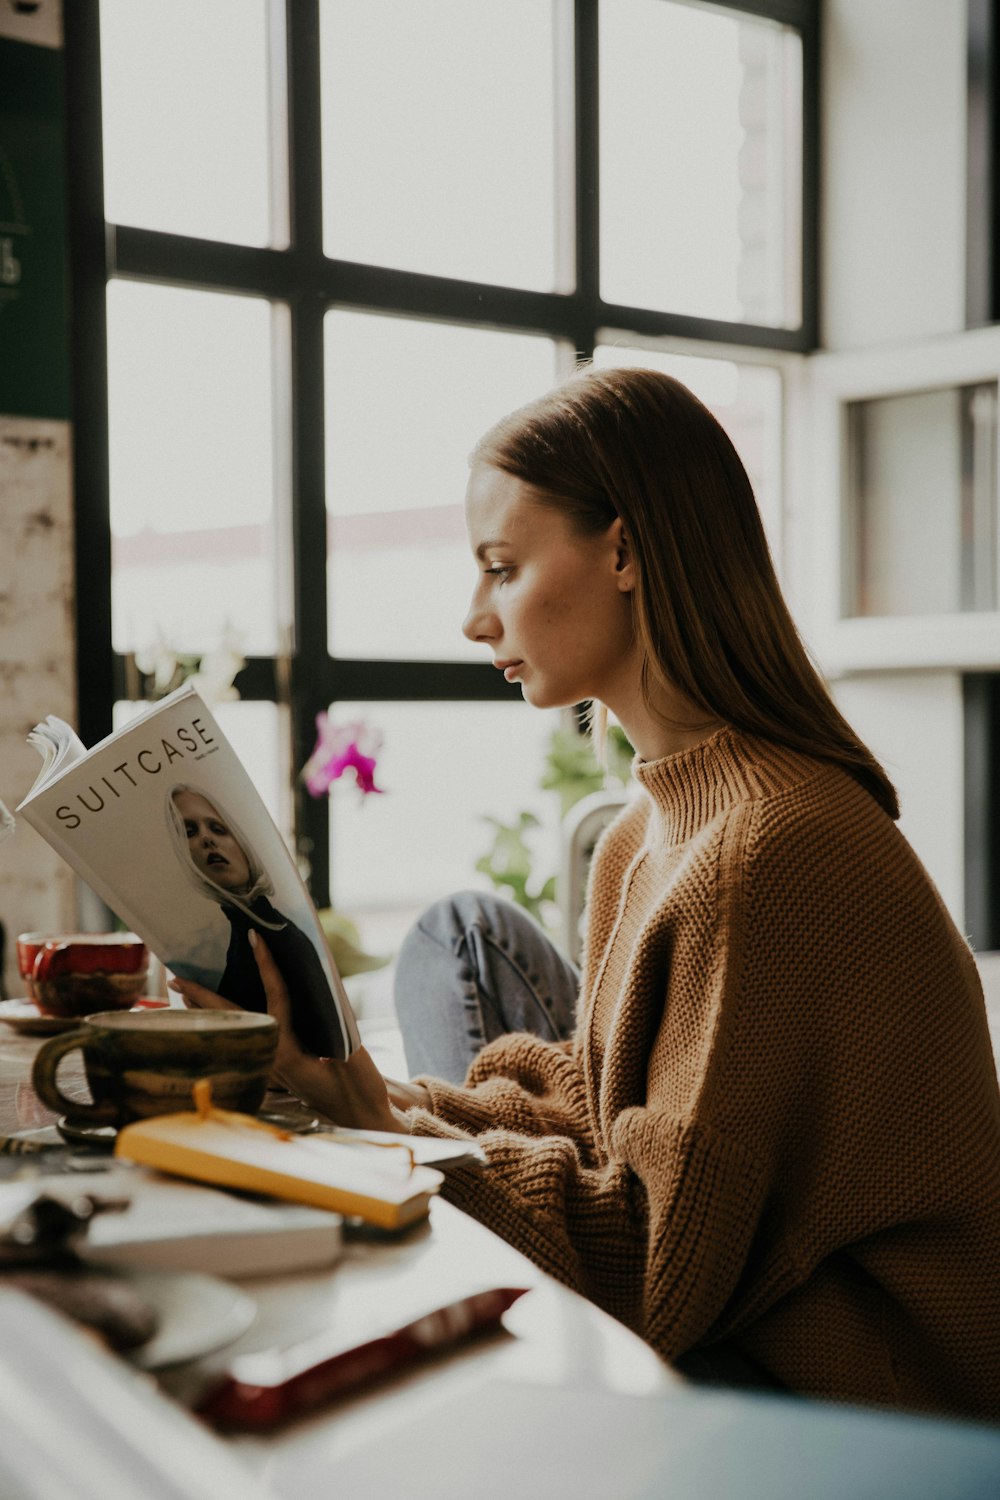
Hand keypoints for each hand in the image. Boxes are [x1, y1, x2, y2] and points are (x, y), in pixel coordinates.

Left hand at [168, 937, 430, 1124]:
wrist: (363, 1120)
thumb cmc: (361, 1091)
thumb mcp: (353, 1060)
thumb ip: (334, 1034)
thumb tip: (327, 1005)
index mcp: (289, 1052)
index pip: (275, 998)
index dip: (267, 967)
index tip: (256, 939)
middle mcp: (275, 1058)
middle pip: (236, 1019)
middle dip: (204, 999)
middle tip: (176, 980)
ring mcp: (276, 1067)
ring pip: (239, 1031)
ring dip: (213, 1014)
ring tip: (186, 995)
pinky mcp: (281, 1073)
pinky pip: (253, 1041)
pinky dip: (236, 1027)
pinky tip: (230, 1020)